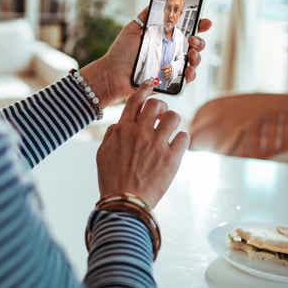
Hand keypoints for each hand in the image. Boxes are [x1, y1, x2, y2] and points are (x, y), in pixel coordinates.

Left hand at [80, 7, 211, 107]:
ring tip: (191, 54)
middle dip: (200, 41)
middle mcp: (171, 51)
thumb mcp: (133, 28)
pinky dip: (191, 74)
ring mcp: (171, 66)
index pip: (187, 29)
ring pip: (194, 61)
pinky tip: (188, 70)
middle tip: (193, 40)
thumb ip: (147, 16)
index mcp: (165, 37)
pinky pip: (186, 79)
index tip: (205, 22)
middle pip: (195, 45)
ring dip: (197, 57)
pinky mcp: (169, 81)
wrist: (112, 74)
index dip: (199, 25)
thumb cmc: (121, 52)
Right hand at [96, 80, 188, 207]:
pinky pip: (185, 137)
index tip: (151, 84)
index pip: (136, 99)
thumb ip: (112, 134)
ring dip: (173, 121)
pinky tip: (177, 146)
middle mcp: (141, 132)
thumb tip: (120, 123)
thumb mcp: (102, 153)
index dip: (145, 88)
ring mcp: (158, 145)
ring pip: (174, 117)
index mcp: (123, 129)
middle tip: (161, 115)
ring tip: (170, 130)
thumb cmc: (112, 180)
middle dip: (161, 107)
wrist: (125, 203)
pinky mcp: (172, 158)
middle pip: (157, 104)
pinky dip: (182, 139)